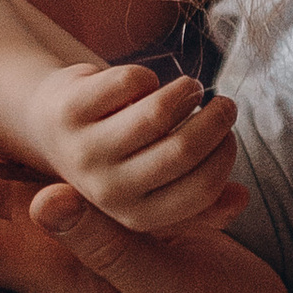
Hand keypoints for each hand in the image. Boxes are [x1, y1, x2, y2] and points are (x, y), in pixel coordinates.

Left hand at [22, 58, 244, 237]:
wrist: (50, 129)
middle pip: (184, 149)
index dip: (226, 155)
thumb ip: (201, 204)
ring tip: (191, 89)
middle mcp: (107, 191)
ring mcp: (85, 150)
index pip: (201, 188)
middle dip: (217, 119)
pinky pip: (131, 83)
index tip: (229, 135)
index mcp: (135, 216)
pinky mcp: (70, 111)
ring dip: (187, 92)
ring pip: (158, 113)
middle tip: (224, 105)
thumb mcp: (153, 190)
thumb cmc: (118, 159)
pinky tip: (145, 84)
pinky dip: (147, 76)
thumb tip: (242, 198)